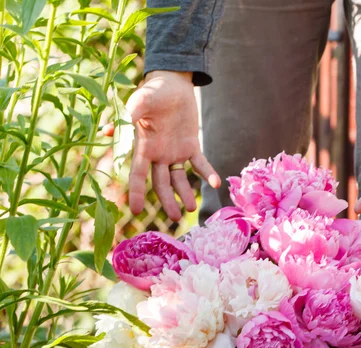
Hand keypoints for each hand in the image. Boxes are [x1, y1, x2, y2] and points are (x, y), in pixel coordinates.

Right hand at [126, 70, 220, 220]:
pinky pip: (199, 164)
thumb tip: (111, 128)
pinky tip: (216, 183)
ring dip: (184, 194)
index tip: (136, 211)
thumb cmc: (152, 91)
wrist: (172, 83)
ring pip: (179, 180)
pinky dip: (207, 174)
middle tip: (175, 218)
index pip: (137, 174)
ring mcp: (175, 152)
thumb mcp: (140, 101)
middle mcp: (158, 155)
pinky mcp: (191, 146)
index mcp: (143, 147)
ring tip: (191, 209)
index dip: (136, 193)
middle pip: (160, 184)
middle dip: (167, 201)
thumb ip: (129, 115)